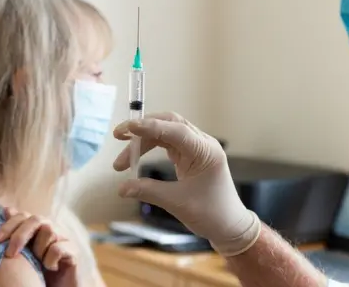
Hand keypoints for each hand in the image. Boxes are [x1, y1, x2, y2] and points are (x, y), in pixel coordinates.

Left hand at [0, 208, 79, 286]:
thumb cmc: (37, 273)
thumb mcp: (23, 254)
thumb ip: (16, 234)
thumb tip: (7, 209)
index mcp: (38, 228)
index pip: (23, 216)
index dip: (9, 225)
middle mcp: (52, 229)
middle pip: (36, 219)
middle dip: (20, 235)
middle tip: (10, 254)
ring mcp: (64, 238)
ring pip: (49, 231)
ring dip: (38, 249)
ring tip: (37, 263)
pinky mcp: (74, 251)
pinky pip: (58, 248)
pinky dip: (50, 260)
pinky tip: (50, 268)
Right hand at [113, 112, 260, 255]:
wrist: (229, 225)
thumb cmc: (211, 214)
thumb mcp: (177, 203)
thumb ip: (149, 191)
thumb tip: (121, 188)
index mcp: (205, 151)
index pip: (176, 130)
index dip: (151, 127)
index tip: (128, 128)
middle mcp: (202, 144)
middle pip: (169, 124)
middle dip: (143, 129)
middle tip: (118, 136)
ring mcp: (196, 148)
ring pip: (165, 133)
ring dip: (142, 142)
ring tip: (121, 162)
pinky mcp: (190, 155)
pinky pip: (166, 143)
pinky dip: (149, 148)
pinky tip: (135, 158)